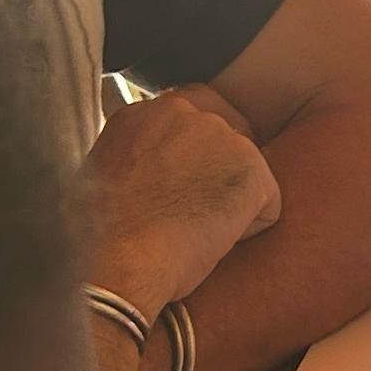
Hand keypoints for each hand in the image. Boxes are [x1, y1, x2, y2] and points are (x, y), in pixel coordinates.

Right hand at [82, 85, 278, 312]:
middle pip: (227, 143)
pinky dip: (248, 231)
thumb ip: (142, 156)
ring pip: (246, 176)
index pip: (194, 117)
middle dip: (219, 178)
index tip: (185, 187)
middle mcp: (184, 111)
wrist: (112, 259)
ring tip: (189, 230)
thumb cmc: (102, 236)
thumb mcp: (109, 175)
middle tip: (187, 215)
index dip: (199, 157)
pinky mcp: (251, 167)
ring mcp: (220, 134)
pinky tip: (209, 240)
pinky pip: (267, 206)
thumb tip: (161, 173)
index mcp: (144, 112)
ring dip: (230, 206)